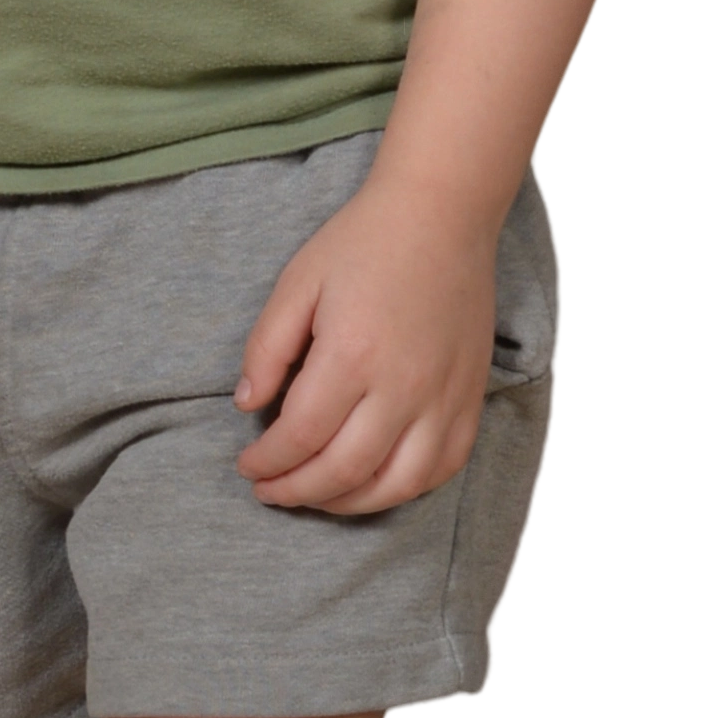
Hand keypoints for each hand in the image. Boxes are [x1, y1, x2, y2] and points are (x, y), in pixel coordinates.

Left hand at [231, 173, 499, 515]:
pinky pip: (441, 470)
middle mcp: (402, 387)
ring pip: (395, 486)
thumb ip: (266, 348)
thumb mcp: (297, 281)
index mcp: (352, 354)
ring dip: (347, 504)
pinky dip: (403, 490)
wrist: (441, 213)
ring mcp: (443, 398)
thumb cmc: (364, 242)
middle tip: (269, 490)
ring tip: (315, 495)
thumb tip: (247, 406)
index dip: (267, 462)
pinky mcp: (471, 400)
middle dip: (297, 491)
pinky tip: (374, 483)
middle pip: (344, 471)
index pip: (300, 436)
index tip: (247, 466)